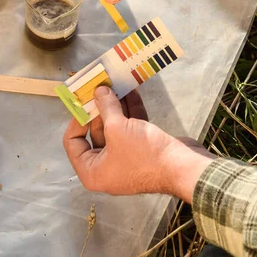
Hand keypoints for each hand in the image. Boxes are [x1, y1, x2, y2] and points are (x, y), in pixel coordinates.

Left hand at [62, 86, 213, 202]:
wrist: (184, 168)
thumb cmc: (143, 154)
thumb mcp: (117, 128)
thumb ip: (105, 107)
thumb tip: (98, 91)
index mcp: (92, 172)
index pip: (73, 143)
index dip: (77, 120)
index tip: (84, 102)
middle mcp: (106, 168)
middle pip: (95, 133)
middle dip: (99, 109)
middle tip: (100, 88)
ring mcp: (125, 159)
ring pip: (115, 129)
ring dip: (116, 107)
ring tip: (114, 85)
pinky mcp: (142, 151)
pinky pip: (131, 129)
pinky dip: (130, 112)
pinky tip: (130, 91)